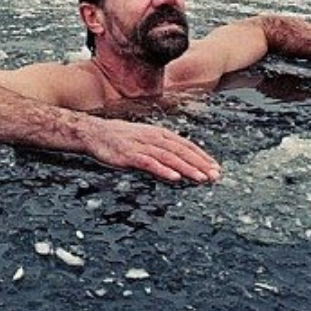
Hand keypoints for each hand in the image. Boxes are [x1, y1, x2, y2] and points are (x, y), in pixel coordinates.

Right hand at [82, 118, 220, 183]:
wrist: (95, 132)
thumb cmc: (120, 137)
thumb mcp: (144, 138)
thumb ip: (161, 147)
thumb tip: (179, 158)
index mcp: (159, 133)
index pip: (186, 145)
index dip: (202, 156)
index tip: (215, 167)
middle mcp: (154, 138)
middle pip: (182, 151)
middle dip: (200, 164)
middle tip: (216, 175)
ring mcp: (142, 146)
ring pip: (170, 157)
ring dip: (187, 168)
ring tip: (201, 178)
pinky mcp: (130, 155)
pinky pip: (150, 163)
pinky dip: (163, 170)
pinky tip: (175, 177)